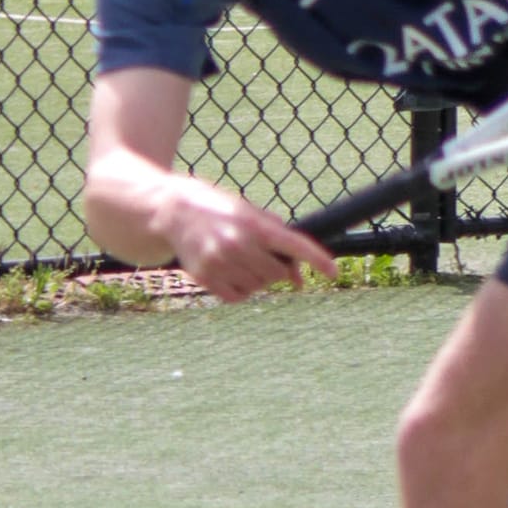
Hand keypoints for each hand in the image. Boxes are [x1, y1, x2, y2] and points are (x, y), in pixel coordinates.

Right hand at [156, 175, 337, 303]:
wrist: (173, 211)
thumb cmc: (220, 210)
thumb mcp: (251, 214)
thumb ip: (279, 242)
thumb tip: (299, 280)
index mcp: (254, 224)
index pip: (294, 244)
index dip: (317, 259)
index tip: (333, 271)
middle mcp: (238, 243)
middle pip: (277, 273)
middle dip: (275, 267)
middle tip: (259, 254)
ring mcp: (220, 262)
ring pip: (258, 287)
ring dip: (257, 278)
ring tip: (240, 258)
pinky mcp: (205, 277)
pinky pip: (238, 297)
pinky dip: (240, 290)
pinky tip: (230, 271)